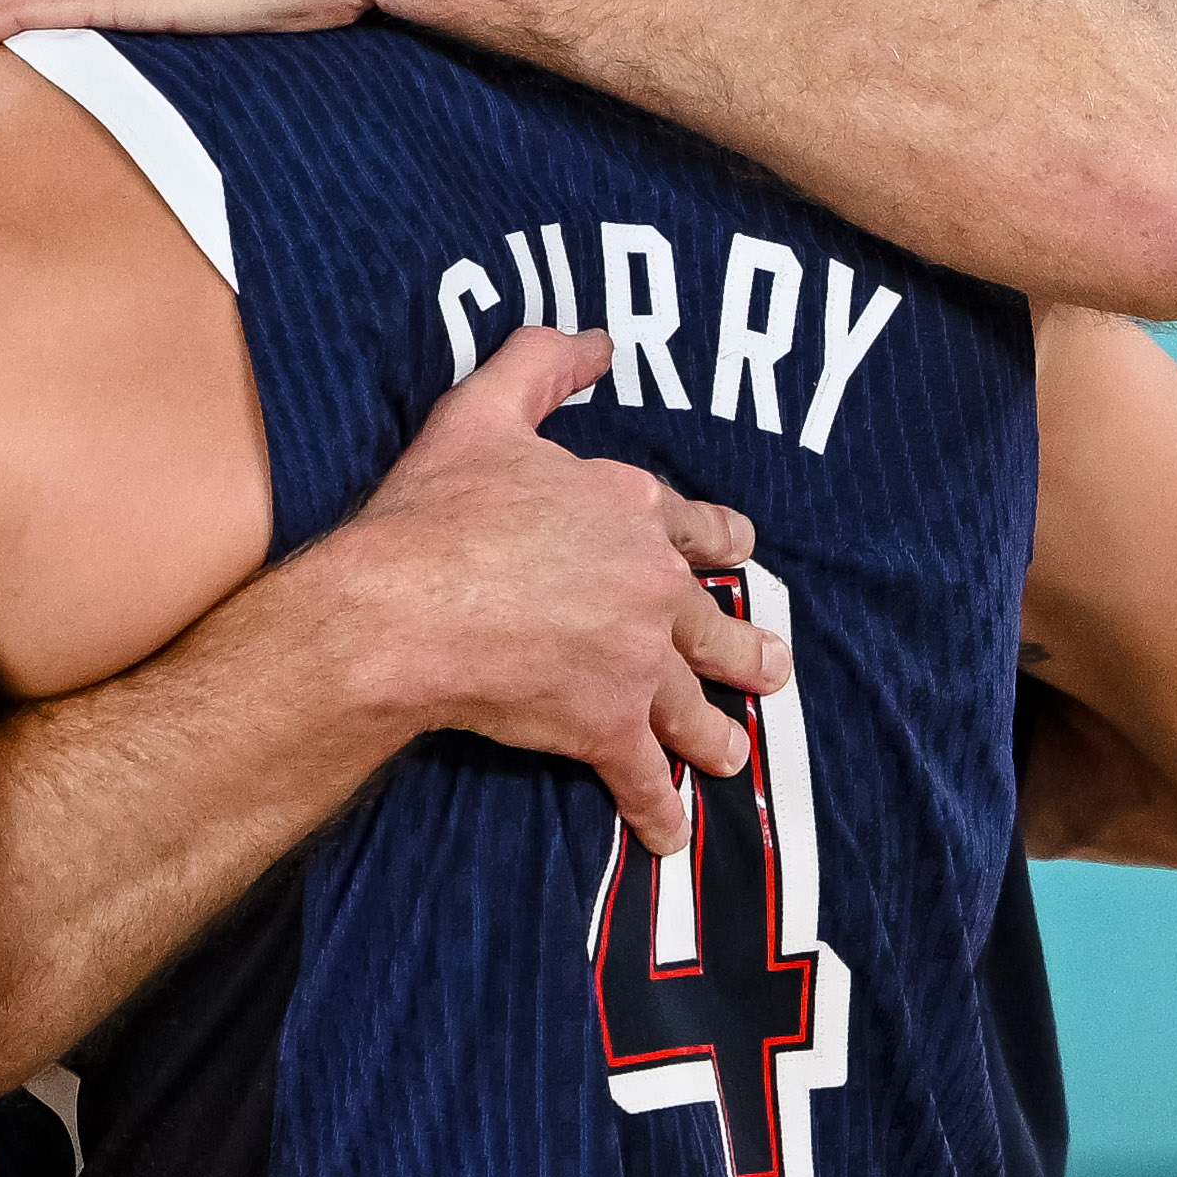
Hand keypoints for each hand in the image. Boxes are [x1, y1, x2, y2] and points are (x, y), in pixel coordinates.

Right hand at [329, 326, 788, 852]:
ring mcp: (638, 664)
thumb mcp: (483, 411)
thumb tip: (596, 338)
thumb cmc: (436, 512)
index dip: (720, 540)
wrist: (406, 609)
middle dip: (747, 651)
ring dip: (717, 737)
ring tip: (733, 756)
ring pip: (697, 708)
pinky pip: (644, 780)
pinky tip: (668, 838)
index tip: (739, 553)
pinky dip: (658, 814)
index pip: (698, 526)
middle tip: (770, 668)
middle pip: (717, 626)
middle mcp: (652, 589)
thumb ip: (541, 365)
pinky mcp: (608, 728)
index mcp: (630, 510)